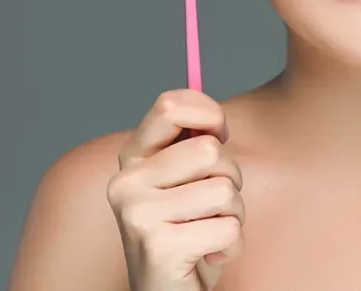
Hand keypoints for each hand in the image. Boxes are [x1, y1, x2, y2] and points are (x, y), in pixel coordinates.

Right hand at [107, 89, 244, 290]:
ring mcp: (139, 215)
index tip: (220, 136)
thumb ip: (191, 145)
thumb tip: (214, 120)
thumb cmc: (186, 232)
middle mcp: (127, 182)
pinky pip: (229, 229)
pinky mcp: (159, 247)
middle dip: (230, 177)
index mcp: (132, 158)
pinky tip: (208, 255)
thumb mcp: (184, 181)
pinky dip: (232, 245)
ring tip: (209, 231)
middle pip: (210, 150)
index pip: (170, 104)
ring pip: (225, 190)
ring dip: (233, 215)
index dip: (209, 114)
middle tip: (213, 205)